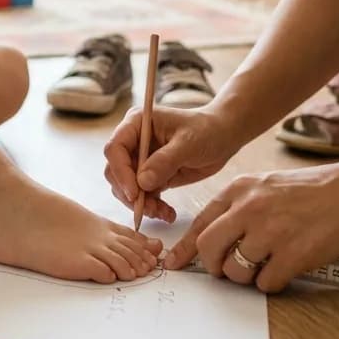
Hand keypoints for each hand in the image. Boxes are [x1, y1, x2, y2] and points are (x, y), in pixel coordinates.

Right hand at [103, 106, 240, 222]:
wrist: (223, 137)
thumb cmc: (206, 131)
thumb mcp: (188, 143)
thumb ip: (165, 161)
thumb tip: (142, 182)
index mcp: (136, 124)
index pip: (115, 148)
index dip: (121, 172)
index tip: (134, 192)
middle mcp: (133, 142)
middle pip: (116, 171)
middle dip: (129, 193)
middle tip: (149, 209)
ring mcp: (141, 160)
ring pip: (127, 187)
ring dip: (141, 204)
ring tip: (162, 214)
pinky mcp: (151, 176)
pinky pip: (143, 196)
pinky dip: (152, 207)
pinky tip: (168, 214)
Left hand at [163, 164, 338, 292]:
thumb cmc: (314, 190)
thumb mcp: (267, 185)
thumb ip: (239, 207)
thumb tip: (214, 238)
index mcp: (240, 190)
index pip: (200, 224)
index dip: (185, 248)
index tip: (174, 263)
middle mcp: (249, 209)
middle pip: (209, 249)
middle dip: (214, 266)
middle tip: (227, 270)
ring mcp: (270, 232)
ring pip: (235, 271)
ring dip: (246, 276)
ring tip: (267, 263)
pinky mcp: (292, 255)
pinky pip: (266, 283)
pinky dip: (273, 282)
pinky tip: (287, 267)